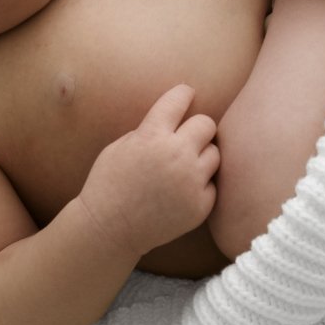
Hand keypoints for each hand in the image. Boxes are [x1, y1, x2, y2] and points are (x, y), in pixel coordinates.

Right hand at [77, 84, 219, 257]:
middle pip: (207, 124)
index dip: (183, 94)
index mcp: (151, 136)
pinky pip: (212, 184)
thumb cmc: (109, 184)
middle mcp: (176, 155)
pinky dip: (200, 185)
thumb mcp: (120, 146)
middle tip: (187, 137)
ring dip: (201, 156)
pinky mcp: (200, 205)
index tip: (186, 95)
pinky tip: (181, 191)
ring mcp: (191, 182)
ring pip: (214, 154)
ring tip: (182, 167)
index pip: (179, 99)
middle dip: (197, 127)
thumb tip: (176, 117)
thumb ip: (150, 129)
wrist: (110, 230)